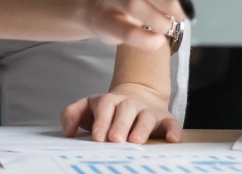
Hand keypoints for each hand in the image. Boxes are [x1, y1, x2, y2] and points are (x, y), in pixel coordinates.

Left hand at [62, 83, 180, 142]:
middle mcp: (129, 104)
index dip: (101, 121)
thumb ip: (72, 114)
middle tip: (115, 140)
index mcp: (109, 102)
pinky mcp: (165, 119)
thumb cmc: (108, 113)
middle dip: (120, 124)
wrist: (137, 101)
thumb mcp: (88, 109)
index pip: (105, 106)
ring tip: (136, 141)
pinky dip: (173, 130)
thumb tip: (68, 131)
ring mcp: (148, 111)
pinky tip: (172, 139)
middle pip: (125, 109)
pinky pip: (171, 123)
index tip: (97, 137)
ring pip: (147, 116)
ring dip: (142, 128)